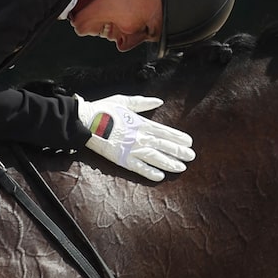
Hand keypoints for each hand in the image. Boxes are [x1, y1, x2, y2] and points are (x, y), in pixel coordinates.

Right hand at [75, 94, 195, 181]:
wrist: (85, 121)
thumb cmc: (104, 109)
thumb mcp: (125, 101)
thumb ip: (143, 102)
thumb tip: (159, 101)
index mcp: (141, 123)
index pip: (164, 131)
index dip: (178, 137)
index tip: (189, 141)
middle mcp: (139, 136)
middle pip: (163, 145)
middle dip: (178, 151)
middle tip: (192, 156)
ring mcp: (131, 149)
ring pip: (155, 157)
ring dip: (169, 163)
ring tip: (181, 167)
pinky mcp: (121, 159)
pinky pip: (138, 167)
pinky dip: (149, 172)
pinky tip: (160, 177)